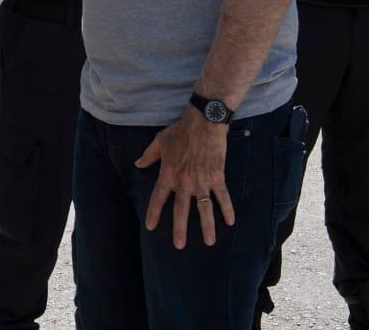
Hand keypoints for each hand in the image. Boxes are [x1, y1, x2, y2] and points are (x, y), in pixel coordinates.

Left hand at [134, 106, 233, 248]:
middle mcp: (184, 182)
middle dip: (179, 229)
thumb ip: (149, 156)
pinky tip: (230, 222)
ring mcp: (202, 182)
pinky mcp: (217, 177)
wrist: (203, 123)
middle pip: (181, 210)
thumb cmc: (180, 131)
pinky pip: (222, 197)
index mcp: (168, 174)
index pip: (158, 198)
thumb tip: (138, 164)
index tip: (150, 227)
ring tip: (209, 242)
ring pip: (204, 209)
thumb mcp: (159, 141)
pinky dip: (227, 209)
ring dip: (207, 226)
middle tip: (179, 245)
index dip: (154, 213)